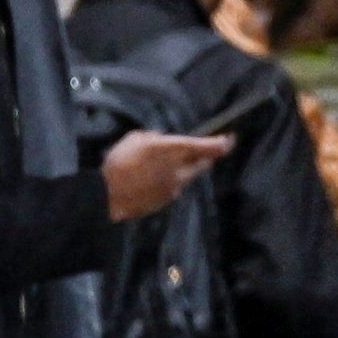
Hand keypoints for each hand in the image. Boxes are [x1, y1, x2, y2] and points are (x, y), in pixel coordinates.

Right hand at [99, 129, 230, 220]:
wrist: (108, 195)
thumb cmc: (119, 162)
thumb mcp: (136, 139)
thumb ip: (155, 138)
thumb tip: (163, 139)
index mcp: (173, 149)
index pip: (208, 147)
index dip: (222, 143)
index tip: (229, 139)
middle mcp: (180, 169)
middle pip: (204, 162)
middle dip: (205, 156)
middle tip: (198, 150)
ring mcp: (176, 186)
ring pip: (190, 175)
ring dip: (184, 169)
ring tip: (161, 165)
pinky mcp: (169, 199)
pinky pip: (176, 187)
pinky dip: (170, 181)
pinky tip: (151, 179)